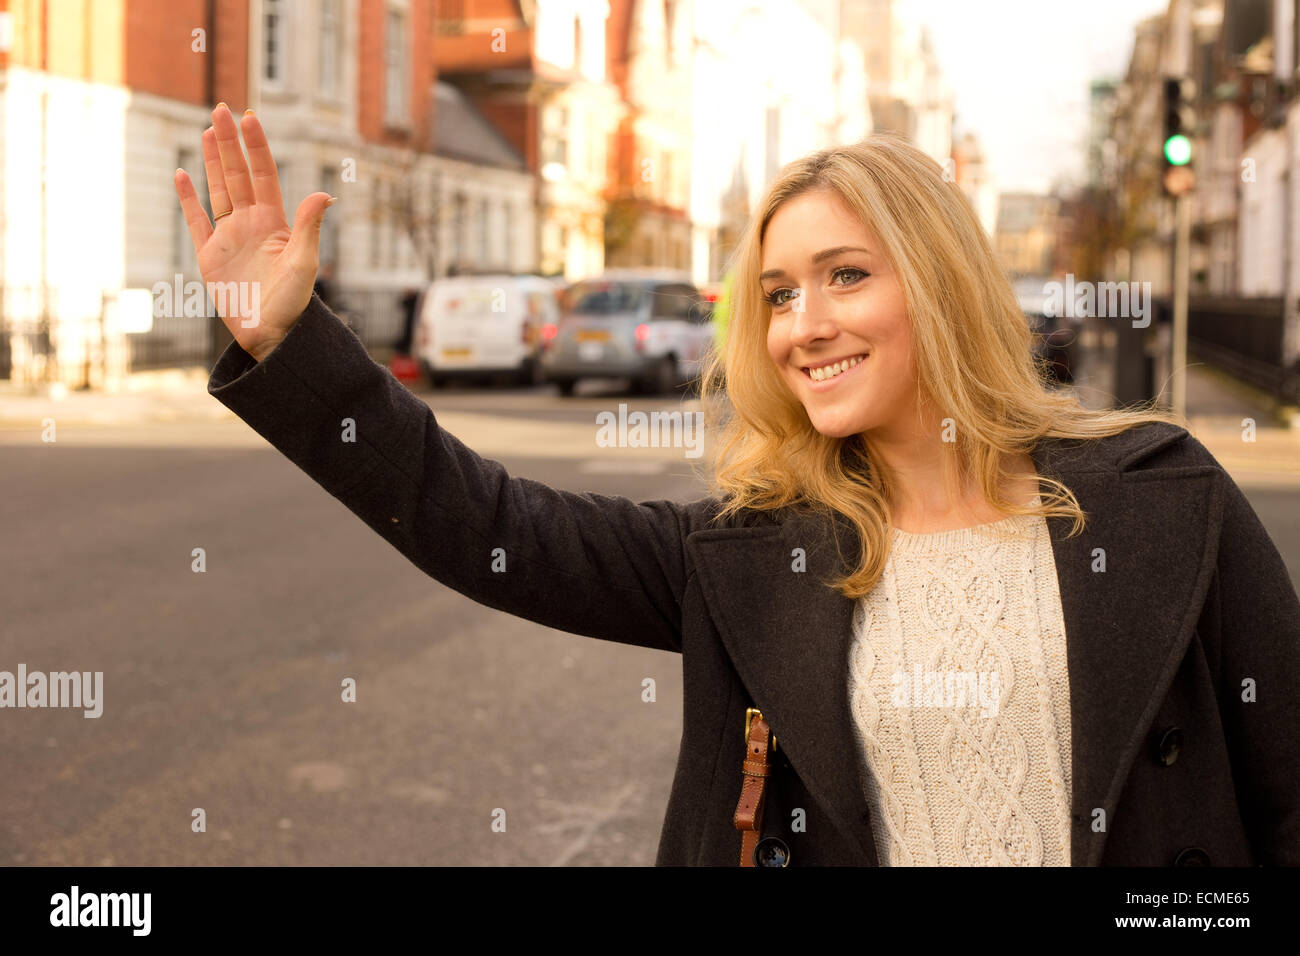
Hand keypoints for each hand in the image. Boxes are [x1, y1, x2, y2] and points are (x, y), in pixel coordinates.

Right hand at [173, 103, 333, 362]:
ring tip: (208, 131)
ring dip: (213, 162)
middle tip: (222, 109)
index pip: (264, 175)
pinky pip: (196, 221)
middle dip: (230, 143)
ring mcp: (229, 238)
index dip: (256, 147)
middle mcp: (251, 225)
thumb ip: (309, 227)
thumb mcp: (303, 263)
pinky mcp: (209, 257)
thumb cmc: (293, 303)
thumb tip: (325, 195)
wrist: (271, 335)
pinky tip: (183, 174)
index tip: (250, 118)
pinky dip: (188, 199)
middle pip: (238, 175)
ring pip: (218, 190)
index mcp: (275, 223)